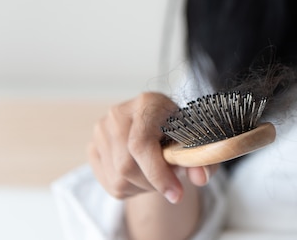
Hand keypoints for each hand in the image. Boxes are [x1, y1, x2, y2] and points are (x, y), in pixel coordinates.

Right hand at [88, 92, 217, 203]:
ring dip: (143, 187)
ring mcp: (101, 130)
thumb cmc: (181, 132)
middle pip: (127, 165)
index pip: (140, 143)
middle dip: (153, 183)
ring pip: (118, 179)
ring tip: (158, 173)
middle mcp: (118, 114)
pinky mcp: (93, 148)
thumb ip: (203, 159)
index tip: (176, 194)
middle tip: (171, 182)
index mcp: (147, 103)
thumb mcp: (199, 142)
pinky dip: (131, 188)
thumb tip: (200, 177)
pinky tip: (143, 174)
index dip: (157, 172)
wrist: (161, 127)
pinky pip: (110, 184)